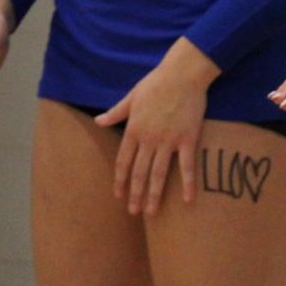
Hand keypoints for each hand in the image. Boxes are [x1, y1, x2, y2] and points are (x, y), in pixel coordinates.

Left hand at [95, 37, 217, 216]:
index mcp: (134, 129)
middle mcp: (149, 139)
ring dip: (154, 194)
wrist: (183, 74)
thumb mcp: (131, 96)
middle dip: (135, 193)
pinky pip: (187, 166)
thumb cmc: (157, 82)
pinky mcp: (187, 139)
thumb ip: (115, 112)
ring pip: (159, 173)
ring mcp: (168, 141)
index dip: (120, 180)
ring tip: (150, 212)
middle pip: (139, 172)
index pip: (123, 161)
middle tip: (133, 211)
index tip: (118, 195)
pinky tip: (188, 199)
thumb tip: (98, 121)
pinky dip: (188, 183)